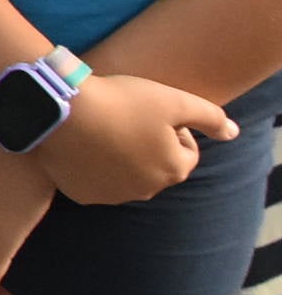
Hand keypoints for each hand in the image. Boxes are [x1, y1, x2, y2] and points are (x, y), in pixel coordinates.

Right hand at [32, 72, 233, 204]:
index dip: (174, 129)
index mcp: (173, 169)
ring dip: (121, 158)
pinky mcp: (82, 194)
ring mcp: (112, 195)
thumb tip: (232, 133)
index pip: (186, 152)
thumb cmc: (122, 101)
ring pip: (125, 176)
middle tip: (127, 118)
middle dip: (148, 147)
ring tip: (103, 130)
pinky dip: (92, 168)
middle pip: (156, 166)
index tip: (153, 111)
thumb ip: (210, 117)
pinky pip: (94, 182)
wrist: (62, 110)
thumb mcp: (175, 100)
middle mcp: (147, 189)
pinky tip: (83, 145)